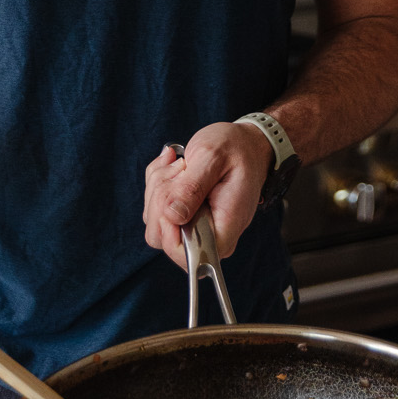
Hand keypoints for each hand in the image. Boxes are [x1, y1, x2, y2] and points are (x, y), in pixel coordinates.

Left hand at [143, 121, 274, 271]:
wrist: (244, 143)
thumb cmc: (236, 150)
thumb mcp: (213, 159)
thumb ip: (192, 188)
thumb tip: (172, 215)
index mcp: (222, 231)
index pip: (186, 255)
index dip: (168, 230)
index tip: (173, 198)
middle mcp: (206, 236)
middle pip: (160, 236)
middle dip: (160, 198)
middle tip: (181, 169)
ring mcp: (191, 226)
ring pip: (153, 218)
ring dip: (159, 184)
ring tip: (182, 164)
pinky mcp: (180, 215)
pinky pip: (153, 205)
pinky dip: (158, 180)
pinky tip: (176, 164)